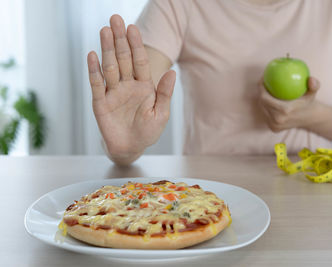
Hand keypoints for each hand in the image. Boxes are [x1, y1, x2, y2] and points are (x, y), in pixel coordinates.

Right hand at [87, 15, 175, 158]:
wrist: (130, 148)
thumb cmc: (148, 131)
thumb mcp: (161, 113)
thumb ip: (165, 93)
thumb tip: (172, 72)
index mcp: (143, 85)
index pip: (139, 61)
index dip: (136, 45)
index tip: (133, 28)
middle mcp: (127, 84)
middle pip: (123, 58)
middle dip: (120, 39)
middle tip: (115, 19)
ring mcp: (113, 92)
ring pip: (110, 66)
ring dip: (107, 49)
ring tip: (104, 31)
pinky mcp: (100, 102)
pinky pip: (96, 83)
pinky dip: (94, 70)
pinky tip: (92, 55)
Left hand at [259, 77, 319, 131]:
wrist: (310, 119)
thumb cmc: (309, 103)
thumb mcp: (313, 93)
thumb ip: (314, 85)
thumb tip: (310, 79)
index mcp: (284, 111)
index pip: (264, 97)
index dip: (260, 87)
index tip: (263, 77)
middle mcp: (277, 119)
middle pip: (262, 102)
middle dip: (261, 91)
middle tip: (264, 81)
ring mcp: (274, 125)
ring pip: (263, 108)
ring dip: (263, 98)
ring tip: (265, 88)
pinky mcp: (273, 128)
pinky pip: (266, 114)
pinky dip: (266, 106)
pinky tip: (268, 98)